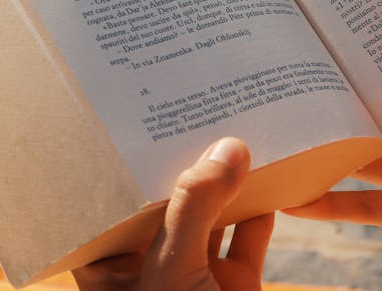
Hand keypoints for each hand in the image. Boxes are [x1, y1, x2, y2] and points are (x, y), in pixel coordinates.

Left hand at [73, 137, 272, 290]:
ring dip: (225, 180)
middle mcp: (152, 269)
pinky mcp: (237, 285)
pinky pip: (249, 237)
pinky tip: (269, 173)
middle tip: (191, 108)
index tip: (135, 117)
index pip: (112, 204)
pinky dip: (261, 208)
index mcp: (114, 272)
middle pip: (167, 202)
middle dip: (182, 162)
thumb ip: (195, 208)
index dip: (121, 163)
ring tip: (232, 129)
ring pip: (211, 215)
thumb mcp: (172, 272)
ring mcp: (197, 276)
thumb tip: (228, 148)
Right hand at [284, 75, 381, 290]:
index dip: (372, 56)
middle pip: (374, 110)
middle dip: (337, 95)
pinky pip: (368, 207)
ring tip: (278, 132)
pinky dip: (330, 204)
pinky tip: (295, 196)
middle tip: (289, 76)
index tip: (330, 36)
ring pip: (361, 156)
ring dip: (324, 146)